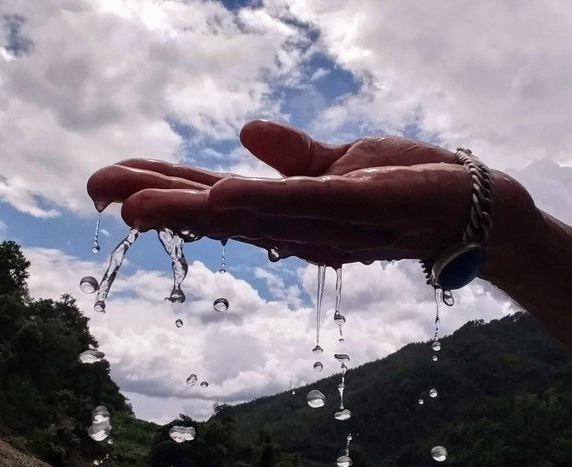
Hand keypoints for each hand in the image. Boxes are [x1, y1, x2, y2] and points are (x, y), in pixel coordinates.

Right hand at [87, 120, 501, 265]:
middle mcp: (298, 228)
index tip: (110, 181)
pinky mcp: (360, 208)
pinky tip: (218, 198)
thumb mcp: (340, 167)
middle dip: (156, 201)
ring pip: (247, 214)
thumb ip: (292, 156)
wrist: (475, 208)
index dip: (163, 190)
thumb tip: (243, 133)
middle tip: (96, 189)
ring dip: (188, 209)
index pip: (213, 199)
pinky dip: (260, 203)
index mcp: (288, 212)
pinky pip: (303, 206)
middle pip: (217, 212)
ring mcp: (326, 223)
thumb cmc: (407, 187)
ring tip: (132, 201)